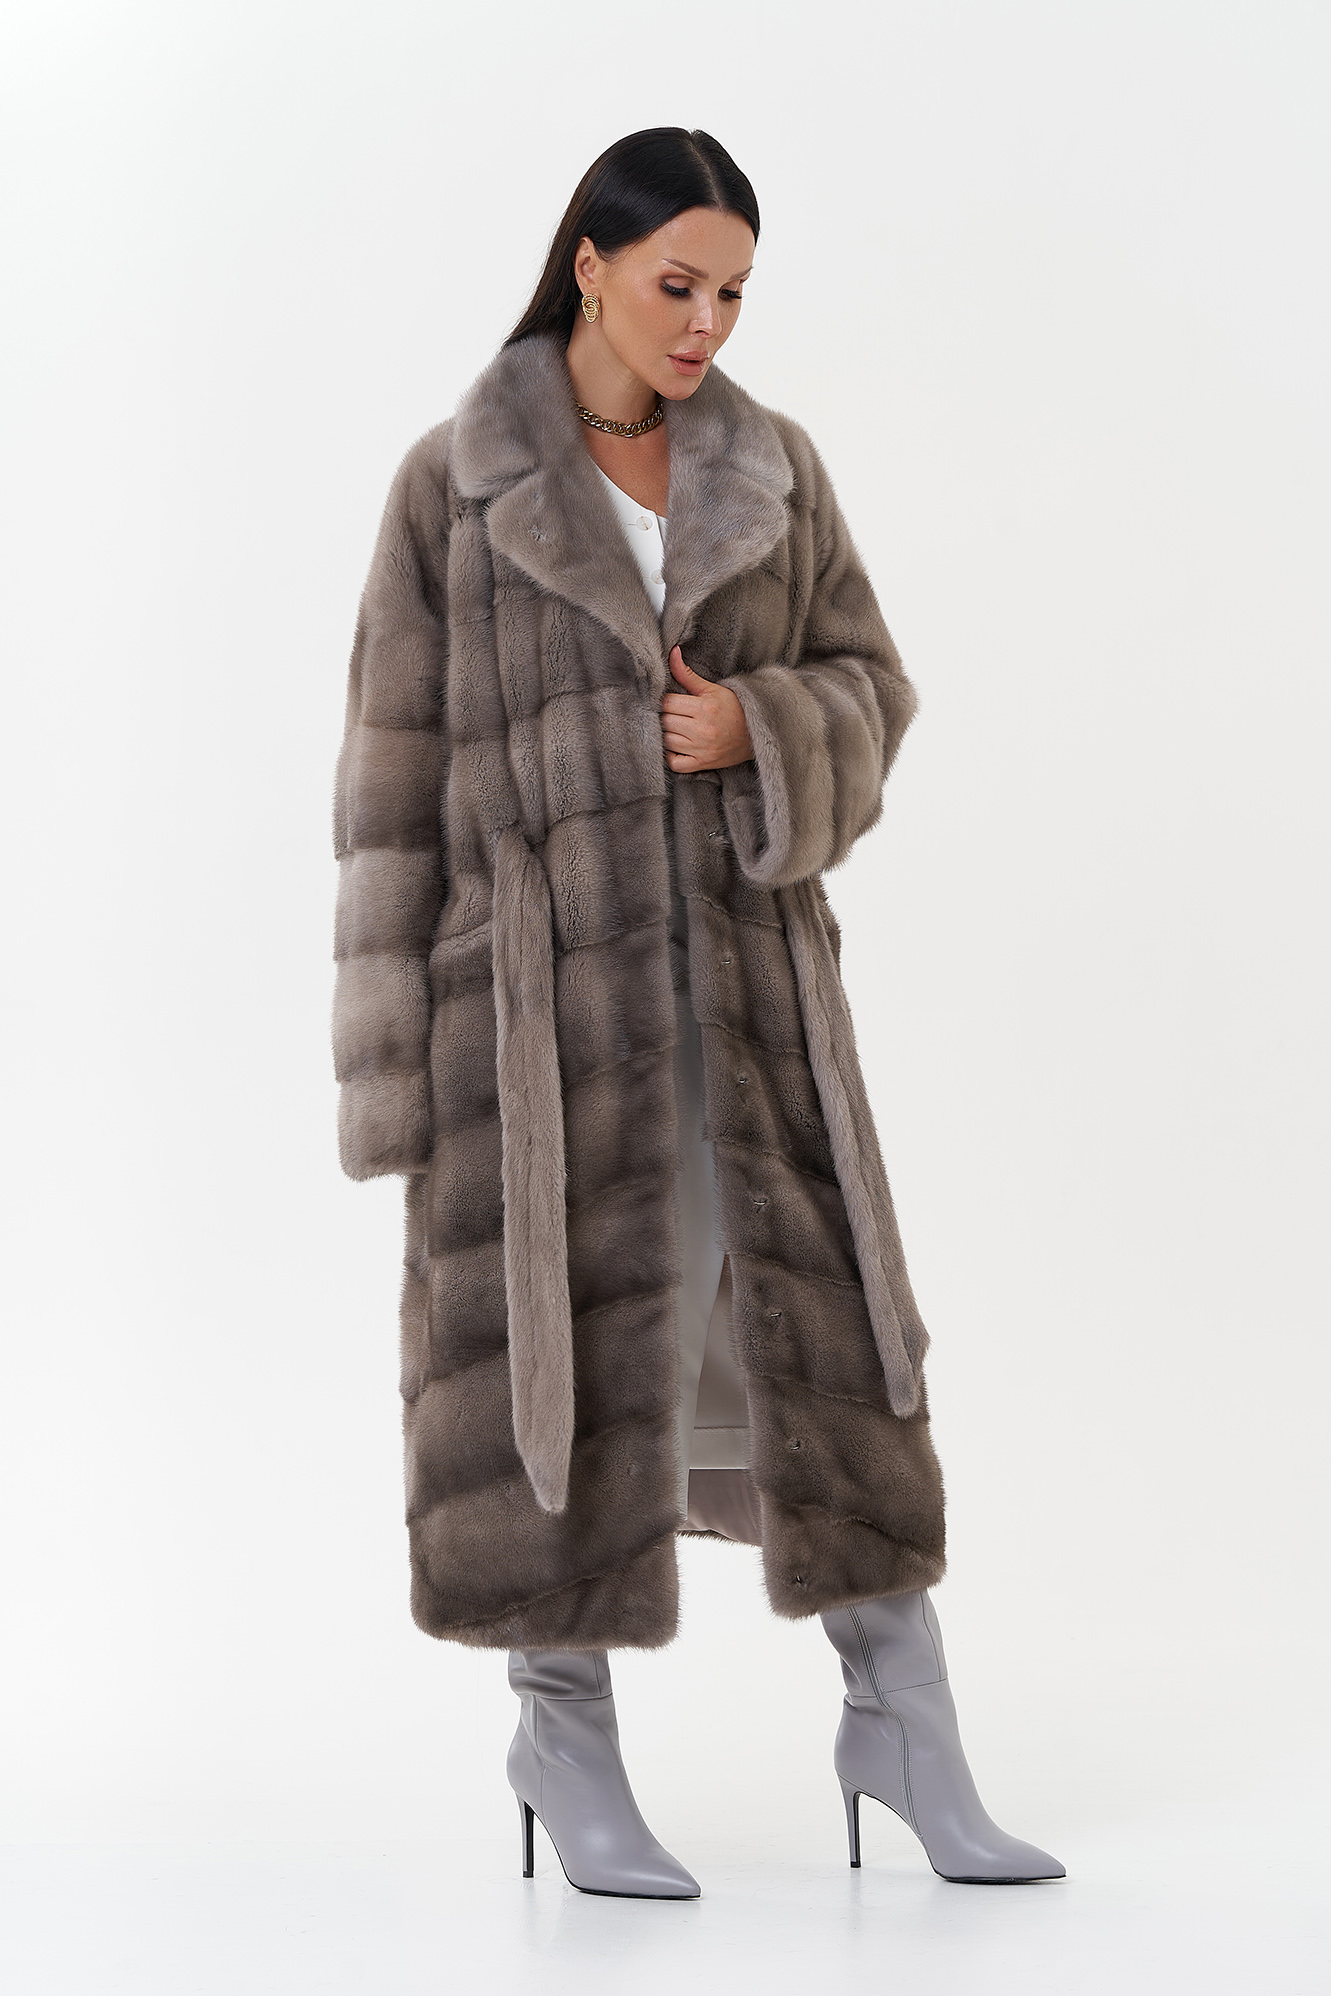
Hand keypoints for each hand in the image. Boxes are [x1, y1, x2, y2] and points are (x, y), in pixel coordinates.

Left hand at [660, 646, 752, 772]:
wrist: (757, 734)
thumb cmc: (734, 709)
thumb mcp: (713, 689)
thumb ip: (688, 674)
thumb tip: (672, 652)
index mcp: (705, 708)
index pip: (668, 702)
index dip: (665, 700)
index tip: (671, 701)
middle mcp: (703, 730)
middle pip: (665, 721)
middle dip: (666, 716)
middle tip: (673, 714)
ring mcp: (702, 749)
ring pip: (667, 741)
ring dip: (666, 734)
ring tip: (675, 728)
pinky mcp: (702, 764)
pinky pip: (675, 763)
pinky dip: (671, 756)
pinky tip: (676, 746)